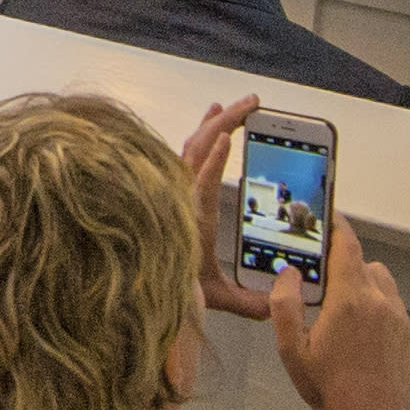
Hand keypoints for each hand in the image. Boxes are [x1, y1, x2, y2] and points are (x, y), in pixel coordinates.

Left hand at [178, 102, 271, 318]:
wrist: (134, 283)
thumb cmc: (174, 284)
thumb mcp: (214, 296)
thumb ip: (247, 302)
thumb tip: (275, 306)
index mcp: (191, 220)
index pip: (201, 184)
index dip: (213, 161)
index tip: (227, 137)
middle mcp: (179, 197)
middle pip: (199, 148)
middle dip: (227, 121)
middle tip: (254, 103)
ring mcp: (174, 188)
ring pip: (192, 145)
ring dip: (216, 122)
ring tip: (238, 105)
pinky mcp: (172, 186)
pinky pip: (186, 152)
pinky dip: (202, 133)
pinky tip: (213, 124)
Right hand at [268, 223, 409, 409]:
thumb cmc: (328, 386)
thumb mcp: (291, 349)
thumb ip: (284, 304)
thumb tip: (289, 273)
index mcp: (350, 298)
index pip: (347, 244)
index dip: (335, 224)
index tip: (324, 214)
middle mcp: (378, 299)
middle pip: (360, 260)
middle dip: (339, 262)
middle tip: (316, 276)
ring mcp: (396, 314)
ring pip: (377, 278)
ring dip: (358, 280)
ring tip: (336, 304)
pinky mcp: (404, 329)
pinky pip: (387, 299)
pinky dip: (372, 299)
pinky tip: (354, 325)